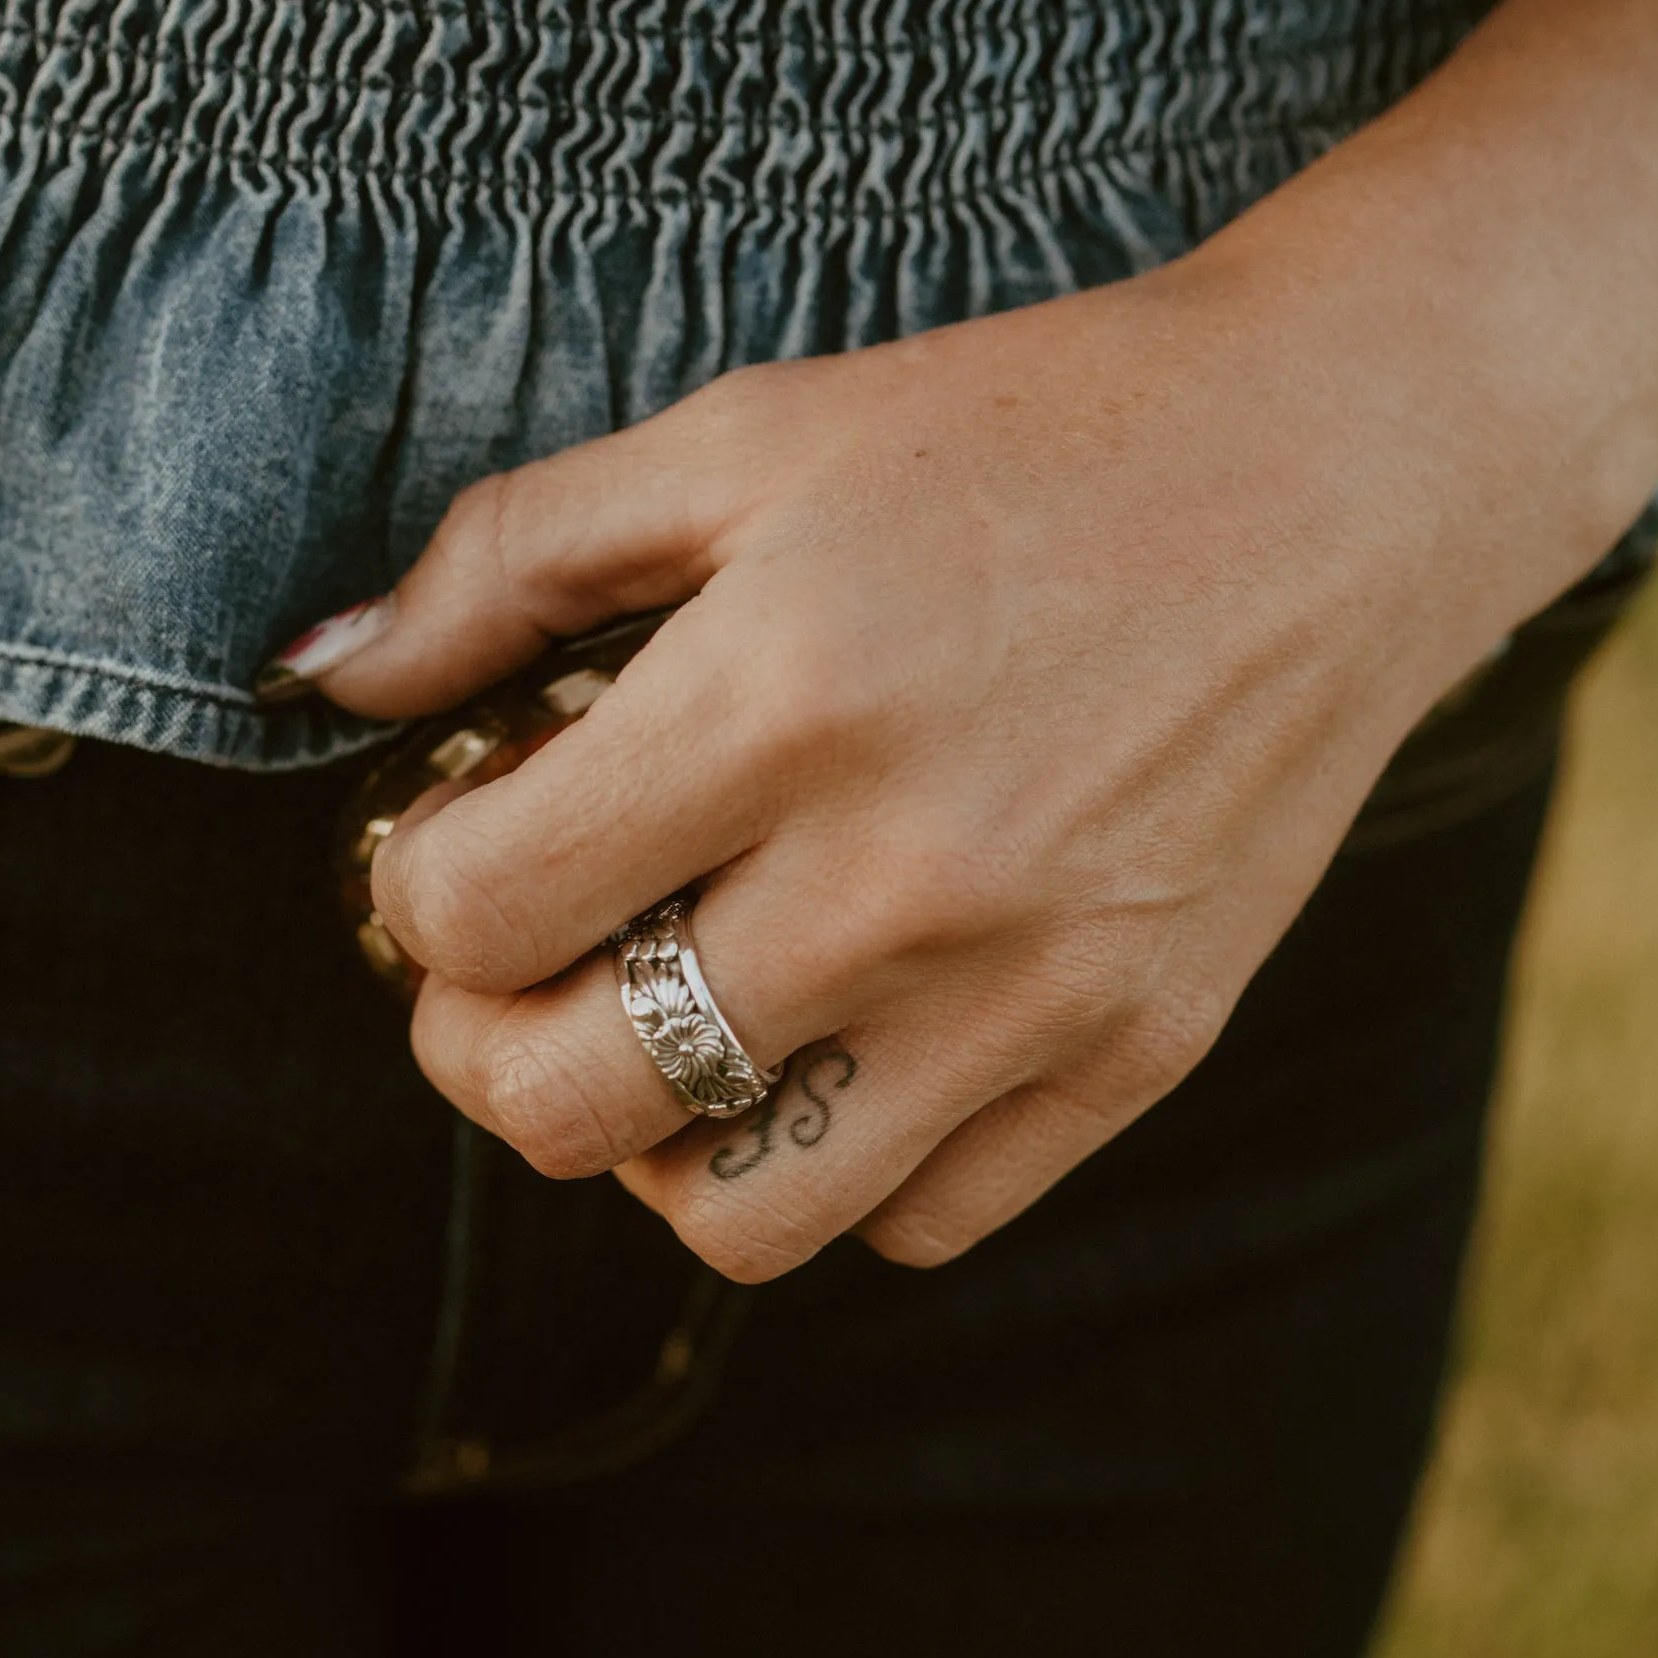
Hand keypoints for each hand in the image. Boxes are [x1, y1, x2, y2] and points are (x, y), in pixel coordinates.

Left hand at [266, 0, 1657, 1283]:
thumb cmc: (1019, 435)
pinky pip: (918, 1222)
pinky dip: (841, 1163)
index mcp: (780, 700)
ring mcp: (1031, 993)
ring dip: (656, 1144)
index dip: (416, 893)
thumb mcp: (745, 436)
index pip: (479, 915)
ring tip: (667, 1026)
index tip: (453, 845)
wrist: (1340, 471)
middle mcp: (903, 878)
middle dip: (483, 1056)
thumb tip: (317, 672)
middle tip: (506, 978)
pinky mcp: (1136, 1055)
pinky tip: (840, 1033)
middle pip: (570, 1111)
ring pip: (739, 1220)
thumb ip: (508, 557)